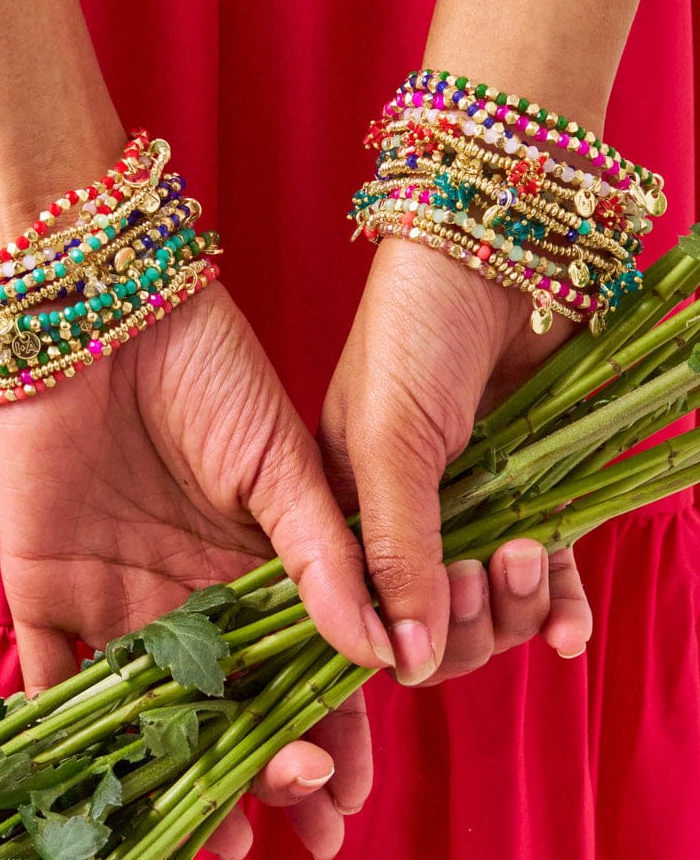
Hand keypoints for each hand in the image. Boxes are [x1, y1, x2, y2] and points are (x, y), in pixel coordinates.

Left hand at [0, 283, 376, 856]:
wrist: (100, 310)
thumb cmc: (206, 367)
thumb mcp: (280, 458)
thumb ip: (322, 552)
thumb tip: (385, 650)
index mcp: (255, 561)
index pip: (299, 664)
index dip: (330, 728)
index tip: (351, 792)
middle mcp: (189, 589)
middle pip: (230, 700)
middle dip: (264, 768)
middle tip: (297, 824)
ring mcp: (116, 593)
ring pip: (149, 708)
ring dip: (179, 774)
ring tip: (220, 841)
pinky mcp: (43, 584)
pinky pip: (47, 674)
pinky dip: (62, 732)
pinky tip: (101, 790)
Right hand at [319, 239, 593, 686]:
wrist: (493, 252)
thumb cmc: (414, 334)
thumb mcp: (388, 442)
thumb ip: (395, 549)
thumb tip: (405, 658)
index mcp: (345, 504)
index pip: (360, 606)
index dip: (393, 637)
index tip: (419, 636)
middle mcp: (403, 515)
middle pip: (430, 621)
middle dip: (458, 624)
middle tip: (475, 575)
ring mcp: (471, 506)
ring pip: (491, 606)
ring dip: (510, 610)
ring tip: (520, 557)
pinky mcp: (530, 490)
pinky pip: (546, 574)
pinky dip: (558, 608)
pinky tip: (566, 630)